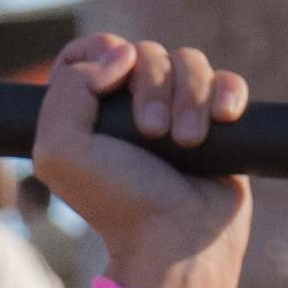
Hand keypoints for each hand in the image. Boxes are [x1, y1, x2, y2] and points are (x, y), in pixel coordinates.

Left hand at [30, 33, 254, 287]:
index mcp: (87, 109)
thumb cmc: (117, 200)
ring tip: (186, 140)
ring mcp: (176, 111)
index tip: (115, 77)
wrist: (176, 238)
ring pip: (189, 62)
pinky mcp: (217, 121)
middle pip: (146, 52)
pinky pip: (227, 81)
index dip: (103, 49)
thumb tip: (117, 55)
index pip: (90, 49)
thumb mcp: (59, 150)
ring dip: (189, 97)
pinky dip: (227, 94)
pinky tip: (223, 119)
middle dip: (153, 85)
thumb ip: (67, 90)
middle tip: (153, 132)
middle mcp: (129, 106)